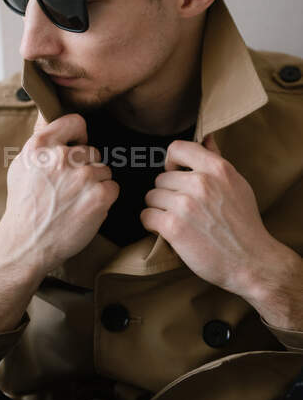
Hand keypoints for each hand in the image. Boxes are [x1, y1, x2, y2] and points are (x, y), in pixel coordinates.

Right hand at [0, 111, 119, 275]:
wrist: (27, 244)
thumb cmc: (24, 205)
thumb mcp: (22, 164)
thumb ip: (41, 141)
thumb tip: (52, 117)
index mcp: (41, 146)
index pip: (75, 122)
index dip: (78, 135)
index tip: (75, 146)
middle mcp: (62, 158)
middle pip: (91, 151)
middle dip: (84, 167)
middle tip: (69, 187)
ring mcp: (83, 177)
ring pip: (103, 169)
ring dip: (95, 184)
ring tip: (74, 200)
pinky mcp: (99, 196)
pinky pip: (112, 187)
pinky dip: (103, 199)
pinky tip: (85, 208)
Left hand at [140, 133, 277, 297]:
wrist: (252, 262)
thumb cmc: (244, 224)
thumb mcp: (237, 184)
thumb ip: (216, 159)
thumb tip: (206, 136)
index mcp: (217, 169)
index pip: (177, 148)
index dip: (171, 161)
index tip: (174, 174)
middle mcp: (200, 182)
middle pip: (161, 178)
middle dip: (167, 193)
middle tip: (182, 209)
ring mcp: (185, 204)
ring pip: (151, 196)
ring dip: (159, 209)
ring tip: (176, 220)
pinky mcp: (174, 226)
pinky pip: (146, 216)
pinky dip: (152, 224)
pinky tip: (166, 231)